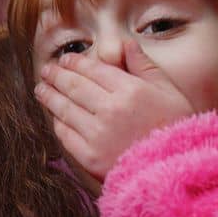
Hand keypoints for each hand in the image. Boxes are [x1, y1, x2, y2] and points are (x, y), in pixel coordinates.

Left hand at [33, 42, 195, 180]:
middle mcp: (110, 109)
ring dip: (49, 96)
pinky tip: (54, 115)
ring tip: (41, 89)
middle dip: (56, 76)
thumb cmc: (176, 129)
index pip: (93, 70)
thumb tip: (126, 44)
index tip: (65, 60)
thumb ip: (145, 66)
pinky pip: (66, 134)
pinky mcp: (89, 156)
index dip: (75, 63)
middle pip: (74, 86)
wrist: (174, 172)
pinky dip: (58, 122)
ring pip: (65, 108)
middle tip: (46, 71)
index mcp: (130, 91)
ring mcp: (97, 134)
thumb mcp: (170, 92)